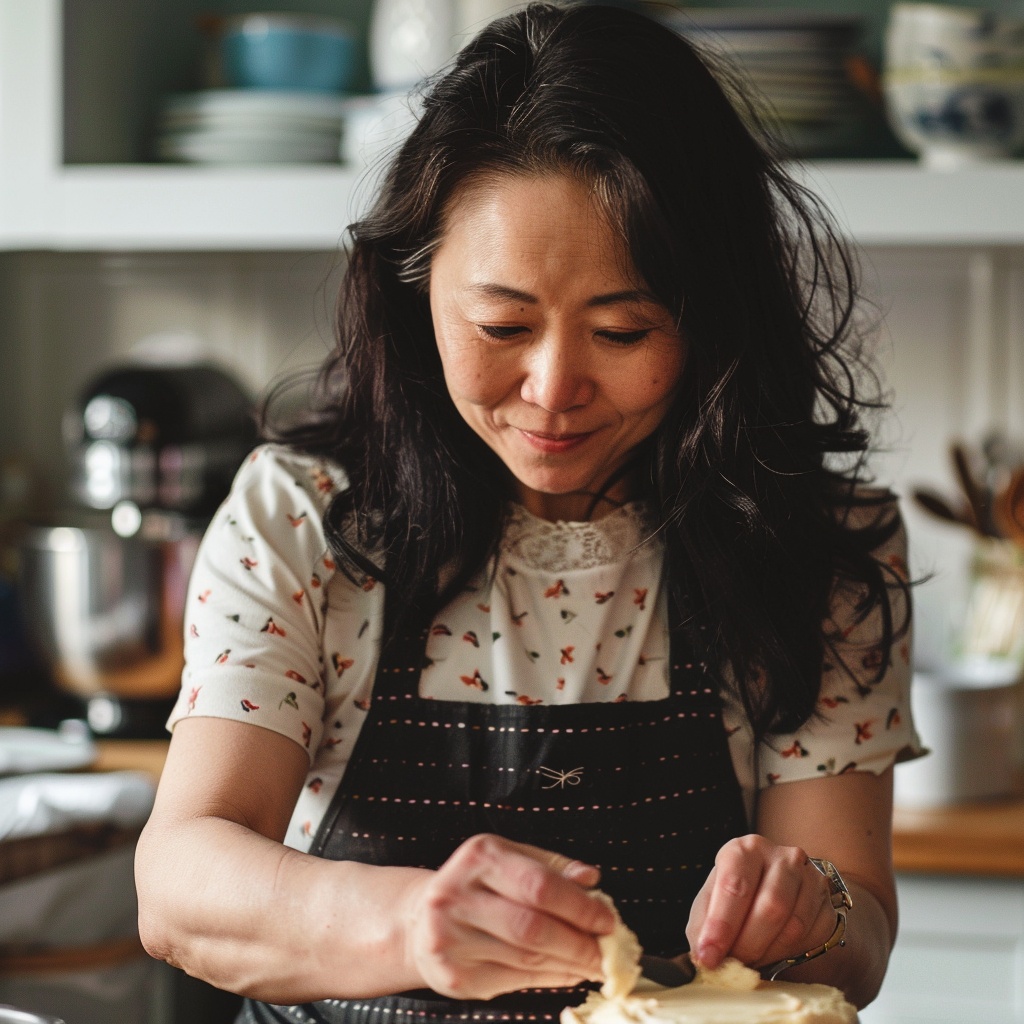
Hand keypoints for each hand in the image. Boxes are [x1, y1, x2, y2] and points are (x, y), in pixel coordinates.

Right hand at [402, 833, 615, 999]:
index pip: (538, 885)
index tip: (607, 919)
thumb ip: (550, 867)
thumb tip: (590, 879)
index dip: (579, 906)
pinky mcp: (453, 975)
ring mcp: (451, 938)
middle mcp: (457, 895)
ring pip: (526, 958)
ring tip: (593, 963)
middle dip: (579, 942)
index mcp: (478, 857)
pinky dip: (550, 979)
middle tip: (606, 950)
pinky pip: (515, 980)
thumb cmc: (476, 886)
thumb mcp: (509, 859)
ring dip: (570, 964)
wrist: (420, 920)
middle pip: (532, 927)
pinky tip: (568, 972)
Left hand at [685, 834, 836, 971]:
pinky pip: (812, 938)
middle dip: (747, 944)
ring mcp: (810, 879)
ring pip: (794, 926)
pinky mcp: (827, 905)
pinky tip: (772, 952)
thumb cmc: (736, 899)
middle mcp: (782, 857)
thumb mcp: (710, 904)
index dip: (721, 925)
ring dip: (768, 952)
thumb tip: (703, 957)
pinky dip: (789, 954)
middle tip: (733, 964)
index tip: (709, 956)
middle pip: (770, 907)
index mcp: (745, 849)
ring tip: (750, 959)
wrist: (776, 895)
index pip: (735, 885)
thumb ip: (703, 928)